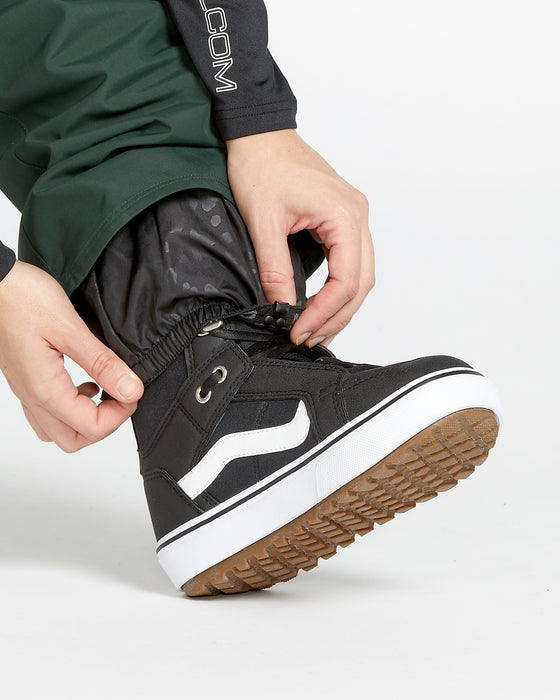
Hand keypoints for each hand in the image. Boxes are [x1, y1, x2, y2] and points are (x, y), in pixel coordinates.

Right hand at [0, 261, 143, 451]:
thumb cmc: (22, 298)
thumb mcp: (71, 329)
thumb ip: (102, 363)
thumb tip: (131, 390)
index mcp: (46, 389)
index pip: (92, 428)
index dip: (121, 414)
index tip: (133, 390)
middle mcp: (32, 397)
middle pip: (74, 440)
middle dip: (105, 424)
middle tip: (121, 395)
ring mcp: (26, 390)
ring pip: (58, 430)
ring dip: (86, 418)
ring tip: (103, 389)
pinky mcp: (25, 379)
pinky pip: (47, 411)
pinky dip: (71, 406)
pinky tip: (83, 381)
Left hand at [226, 129, 374, 346]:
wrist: (259, 132)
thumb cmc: (261, 164)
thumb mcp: (263, 223)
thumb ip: (275, 270)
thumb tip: (282, 308)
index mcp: (344, 215)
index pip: (346, 280)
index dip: (323, 313)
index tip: (299, 331)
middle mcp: (357, 216)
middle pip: (361, 282)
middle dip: (336, 316)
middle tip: (308, 339)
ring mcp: (353, 216)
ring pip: (360, 275)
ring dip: (340, 306)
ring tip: (316, 330)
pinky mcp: (342, 218)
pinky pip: (351, 261)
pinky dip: (339, 288)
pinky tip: (322, 304)